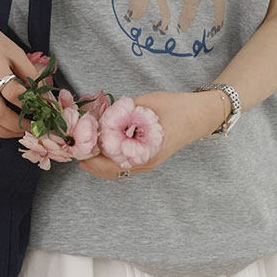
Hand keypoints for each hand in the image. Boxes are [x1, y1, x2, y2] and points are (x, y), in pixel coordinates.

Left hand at [78, 90, 218, 179]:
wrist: (201, 114)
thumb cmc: (177, 107)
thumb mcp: (147, 104)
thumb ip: (124, 111)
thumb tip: (101, 116)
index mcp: (146, 151)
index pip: (112, 162)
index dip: (92, 156)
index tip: (78, 147)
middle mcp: (146, 162)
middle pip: (112, 172)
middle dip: (92, 163)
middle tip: (76, 152)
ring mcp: (149, 162)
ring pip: (118, 171)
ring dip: (100, 164)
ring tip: (85, 152)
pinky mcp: (150, 158)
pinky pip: (125, 166)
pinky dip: (111, 162)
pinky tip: (102, 151)